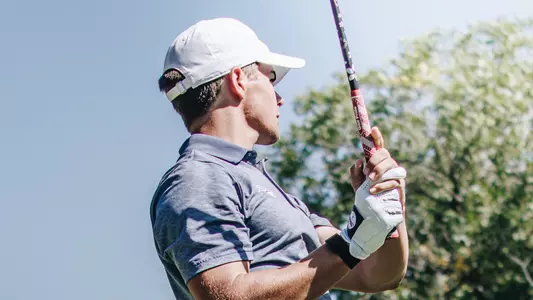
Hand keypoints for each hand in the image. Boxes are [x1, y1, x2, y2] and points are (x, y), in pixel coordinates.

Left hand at [341, 127, 406, 259]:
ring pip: (391, 166)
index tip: (372, 128)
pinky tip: (373, 189)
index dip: (376, 137)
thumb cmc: (368, 199)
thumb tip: (358, 162)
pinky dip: (381, 184)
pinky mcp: (400, 188)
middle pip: (385, 155)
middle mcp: (389, 167)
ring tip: (370, 179)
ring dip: (379, 170)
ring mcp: (396, 177)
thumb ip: (355, 174)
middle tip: (367, 171)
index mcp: (379, 164)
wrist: (378, 218)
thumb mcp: (357, 186)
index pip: (379, 148)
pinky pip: (393, 182)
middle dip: (375, 160)